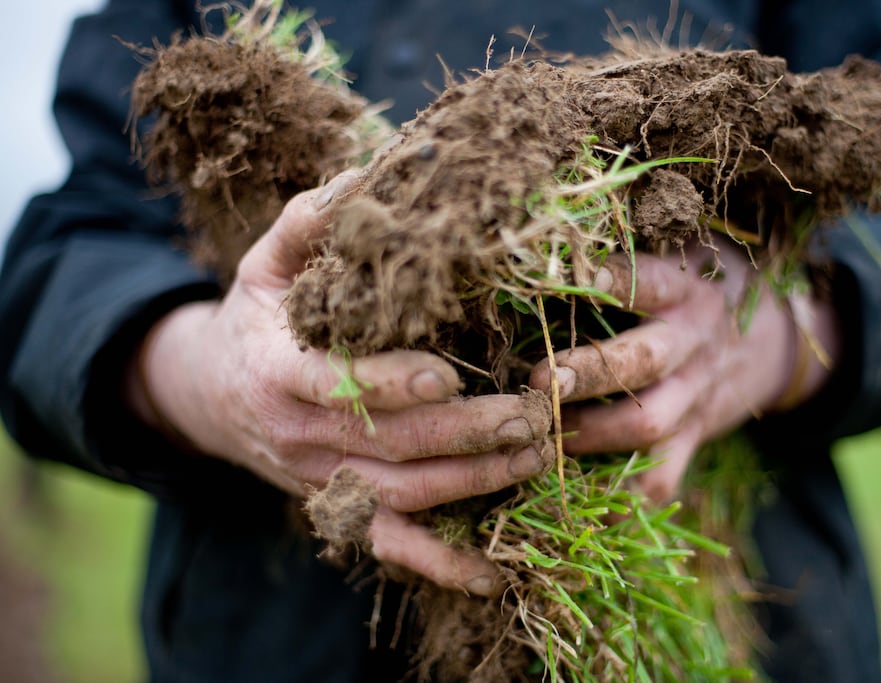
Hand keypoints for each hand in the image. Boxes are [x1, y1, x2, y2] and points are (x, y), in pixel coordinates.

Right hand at [126, 172, 552, 594]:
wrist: (212, 395)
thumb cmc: (256, 317)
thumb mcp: (266, 262)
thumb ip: (310, 220)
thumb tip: (370, 171)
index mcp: (278, 371)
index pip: (334, 386)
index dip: (388, 385)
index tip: (448, 377)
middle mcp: (299, 437)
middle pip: (389, 445)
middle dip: (465, 434)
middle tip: (533, 416)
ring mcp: (323, 480)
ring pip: (403, 495)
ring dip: (474, 483)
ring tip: (540, 456)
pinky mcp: (341, 507)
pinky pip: (391, 546)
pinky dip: (440, 564)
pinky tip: (495, 570)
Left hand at [530, 246, 837, 503]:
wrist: (777, 343)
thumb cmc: (707, 286)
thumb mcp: (690, 253)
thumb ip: (640, 250)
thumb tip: (560, 232)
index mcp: (687, 292)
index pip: (648, 281)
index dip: (608, 280)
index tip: (557, 278)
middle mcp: (692, 345)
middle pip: (642, 362)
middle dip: (588, 373)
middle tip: (537, 379)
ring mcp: (695, 397)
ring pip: (648, 425)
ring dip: (591, 435)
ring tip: (541, 433)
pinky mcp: (694, 439)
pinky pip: (662, 478)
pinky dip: (621, 495)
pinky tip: (578, 501)